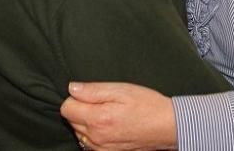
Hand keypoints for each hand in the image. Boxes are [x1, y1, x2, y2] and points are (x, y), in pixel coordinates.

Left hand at [61, 82, 177, 150]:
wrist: (167, 127)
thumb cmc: (147, 105)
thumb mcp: (121, 90)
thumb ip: (93, 90)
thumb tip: (72, 88)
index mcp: (98, 119)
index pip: (66, 108)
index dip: (76, 97)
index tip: (91, 94)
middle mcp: (96, 138)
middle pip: (71, 120)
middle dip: (81, 109)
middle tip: (103, 103)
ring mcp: (101, 149)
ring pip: (79, 132)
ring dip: (87, 122)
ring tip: (109, 114)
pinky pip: (89, 143)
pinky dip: (95, 133)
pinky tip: (110, 125)